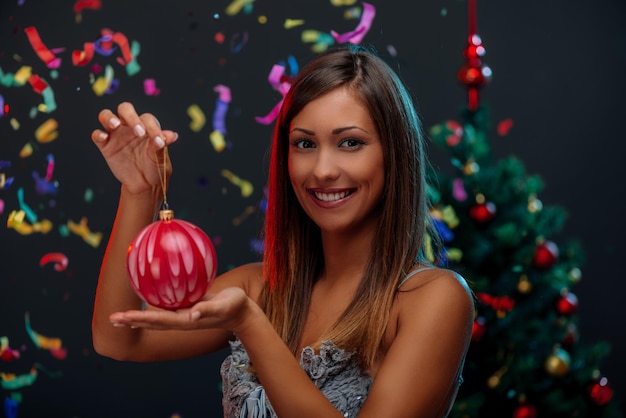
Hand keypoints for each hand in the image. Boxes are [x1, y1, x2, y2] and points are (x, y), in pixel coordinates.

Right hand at [91, 102, 178, 194]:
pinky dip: (99, 134)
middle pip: (125, 109)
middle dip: (131, 117)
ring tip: (115, 125)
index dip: (153, 128)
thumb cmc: (155, 168)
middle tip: (139, 132)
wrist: (144, 185)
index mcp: (146, 126)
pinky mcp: (105, 145)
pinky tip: (104, 138)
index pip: (147, 119)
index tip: (159, 142)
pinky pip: (97, 135)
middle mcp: (130, 126)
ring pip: (107, 116)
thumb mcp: (160, 158)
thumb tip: (173, 135)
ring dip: (109, 117)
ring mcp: (116, 134)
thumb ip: (162, 145)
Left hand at [109, 287, 253, 331]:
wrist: (242, 311)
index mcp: (186, 320)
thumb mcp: (224, 306)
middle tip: (111, 319)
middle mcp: (181, 319)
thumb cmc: (235, 306)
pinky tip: (145, 299)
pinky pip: (165, 308)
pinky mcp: (187, 308)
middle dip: (131, 321)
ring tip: (120, 316)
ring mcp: (183, 315)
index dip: (140, 318)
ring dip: (137, 317)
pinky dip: (151, 307)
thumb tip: (192, 314)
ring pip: (155, 317)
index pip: (158, 320)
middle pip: (151, 321)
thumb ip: (208, 310)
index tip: (123, 317)